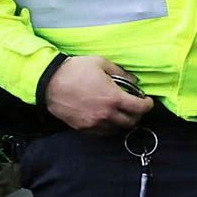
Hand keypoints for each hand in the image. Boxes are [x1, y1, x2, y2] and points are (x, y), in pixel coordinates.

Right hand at [40, 57, 157, 130]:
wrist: (48, 82)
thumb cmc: (74, 70)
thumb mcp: (100, 63)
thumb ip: (121, 73)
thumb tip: (133, 80)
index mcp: (113, 98)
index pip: (140, 108)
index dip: (147, 105)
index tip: (147, 101)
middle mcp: (106, 114)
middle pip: (131, 122)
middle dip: (137, 115)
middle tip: (135, 107)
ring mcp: (94, 123)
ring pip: (117, 129)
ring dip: (123, 122)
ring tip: (121, 113)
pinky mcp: (83, 128)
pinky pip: (102, 132)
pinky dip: (109, 126)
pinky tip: (107, 118)